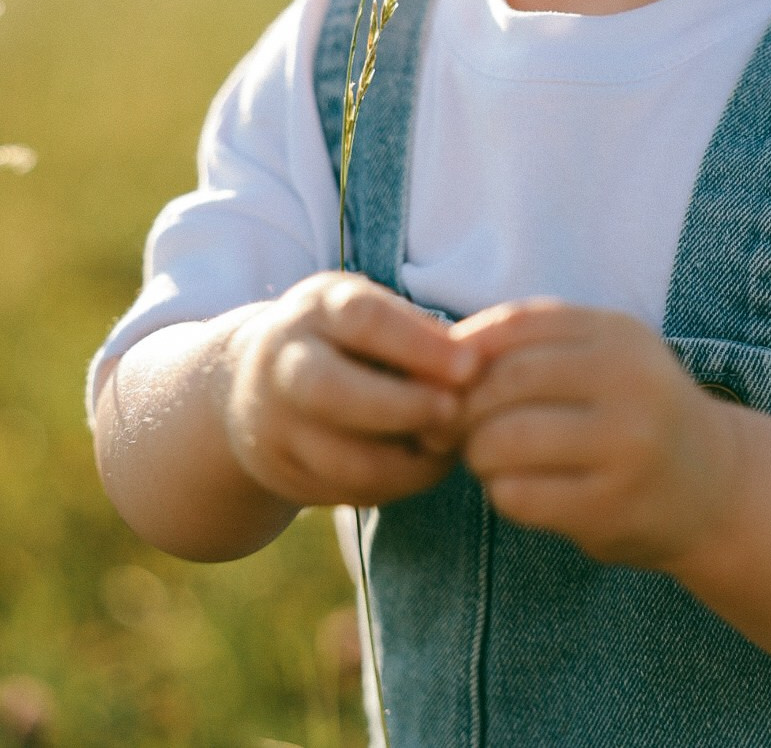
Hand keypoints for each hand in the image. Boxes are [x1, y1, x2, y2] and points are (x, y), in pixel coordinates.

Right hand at [223, 272, 478, 508]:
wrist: (254, 385)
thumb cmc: (344, 341)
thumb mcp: (374, 315)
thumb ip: (424, 334)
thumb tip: (487, 357)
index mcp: (318, 309)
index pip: (364, 319)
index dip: (419, 345)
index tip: (470, 366)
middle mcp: (285, 363)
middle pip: (331, 391)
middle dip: (401, 408)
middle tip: (454, 414)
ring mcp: (275, 423)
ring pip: (340, 458)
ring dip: (406, 463)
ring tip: (448, 448)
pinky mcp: (282, 472)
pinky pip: (346, 490)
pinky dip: (393, 485)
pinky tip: (422, 467)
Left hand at [454, 299, 733, 568]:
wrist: (715, 487)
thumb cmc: (634, 412)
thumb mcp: (601, 356)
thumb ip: (532, 345)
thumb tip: (441, 354)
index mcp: (618, 333)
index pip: (514, 325)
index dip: (467, 351)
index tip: (454, 379)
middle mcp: (628, 382)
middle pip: (505, 382)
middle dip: (466, 407)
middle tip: (459, 427)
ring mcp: (624, 446)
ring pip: (505, 440)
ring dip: (478, 453)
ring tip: (487, 458)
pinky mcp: (611, 507)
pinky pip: (520, 495)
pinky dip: (500, 493)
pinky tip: (516, 490)